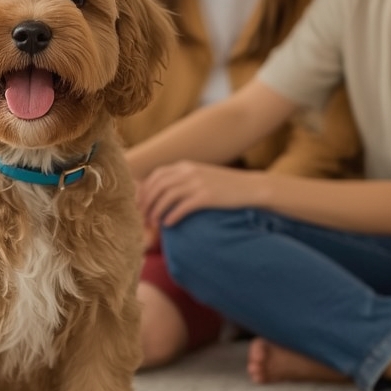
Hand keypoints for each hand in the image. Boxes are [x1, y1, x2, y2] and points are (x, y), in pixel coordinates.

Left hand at [137, 161, 259, 227]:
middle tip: (142, 218)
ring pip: (167, 196)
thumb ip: (182, 180)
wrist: (250, 187)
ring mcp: (198, 183)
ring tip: (153, 224)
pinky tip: (168, 224)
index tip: (139, 205)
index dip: (144, 191)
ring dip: (156, 211)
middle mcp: (189, 172)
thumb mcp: (200, 177)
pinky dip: (172, 215)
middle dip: (146, 202)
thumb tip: (162, 193)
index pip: (156, 176)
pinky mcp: (207, 196)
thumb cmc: (224, 186)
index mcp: (185, 166)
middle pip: (158, 186)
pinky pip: (183, 206)